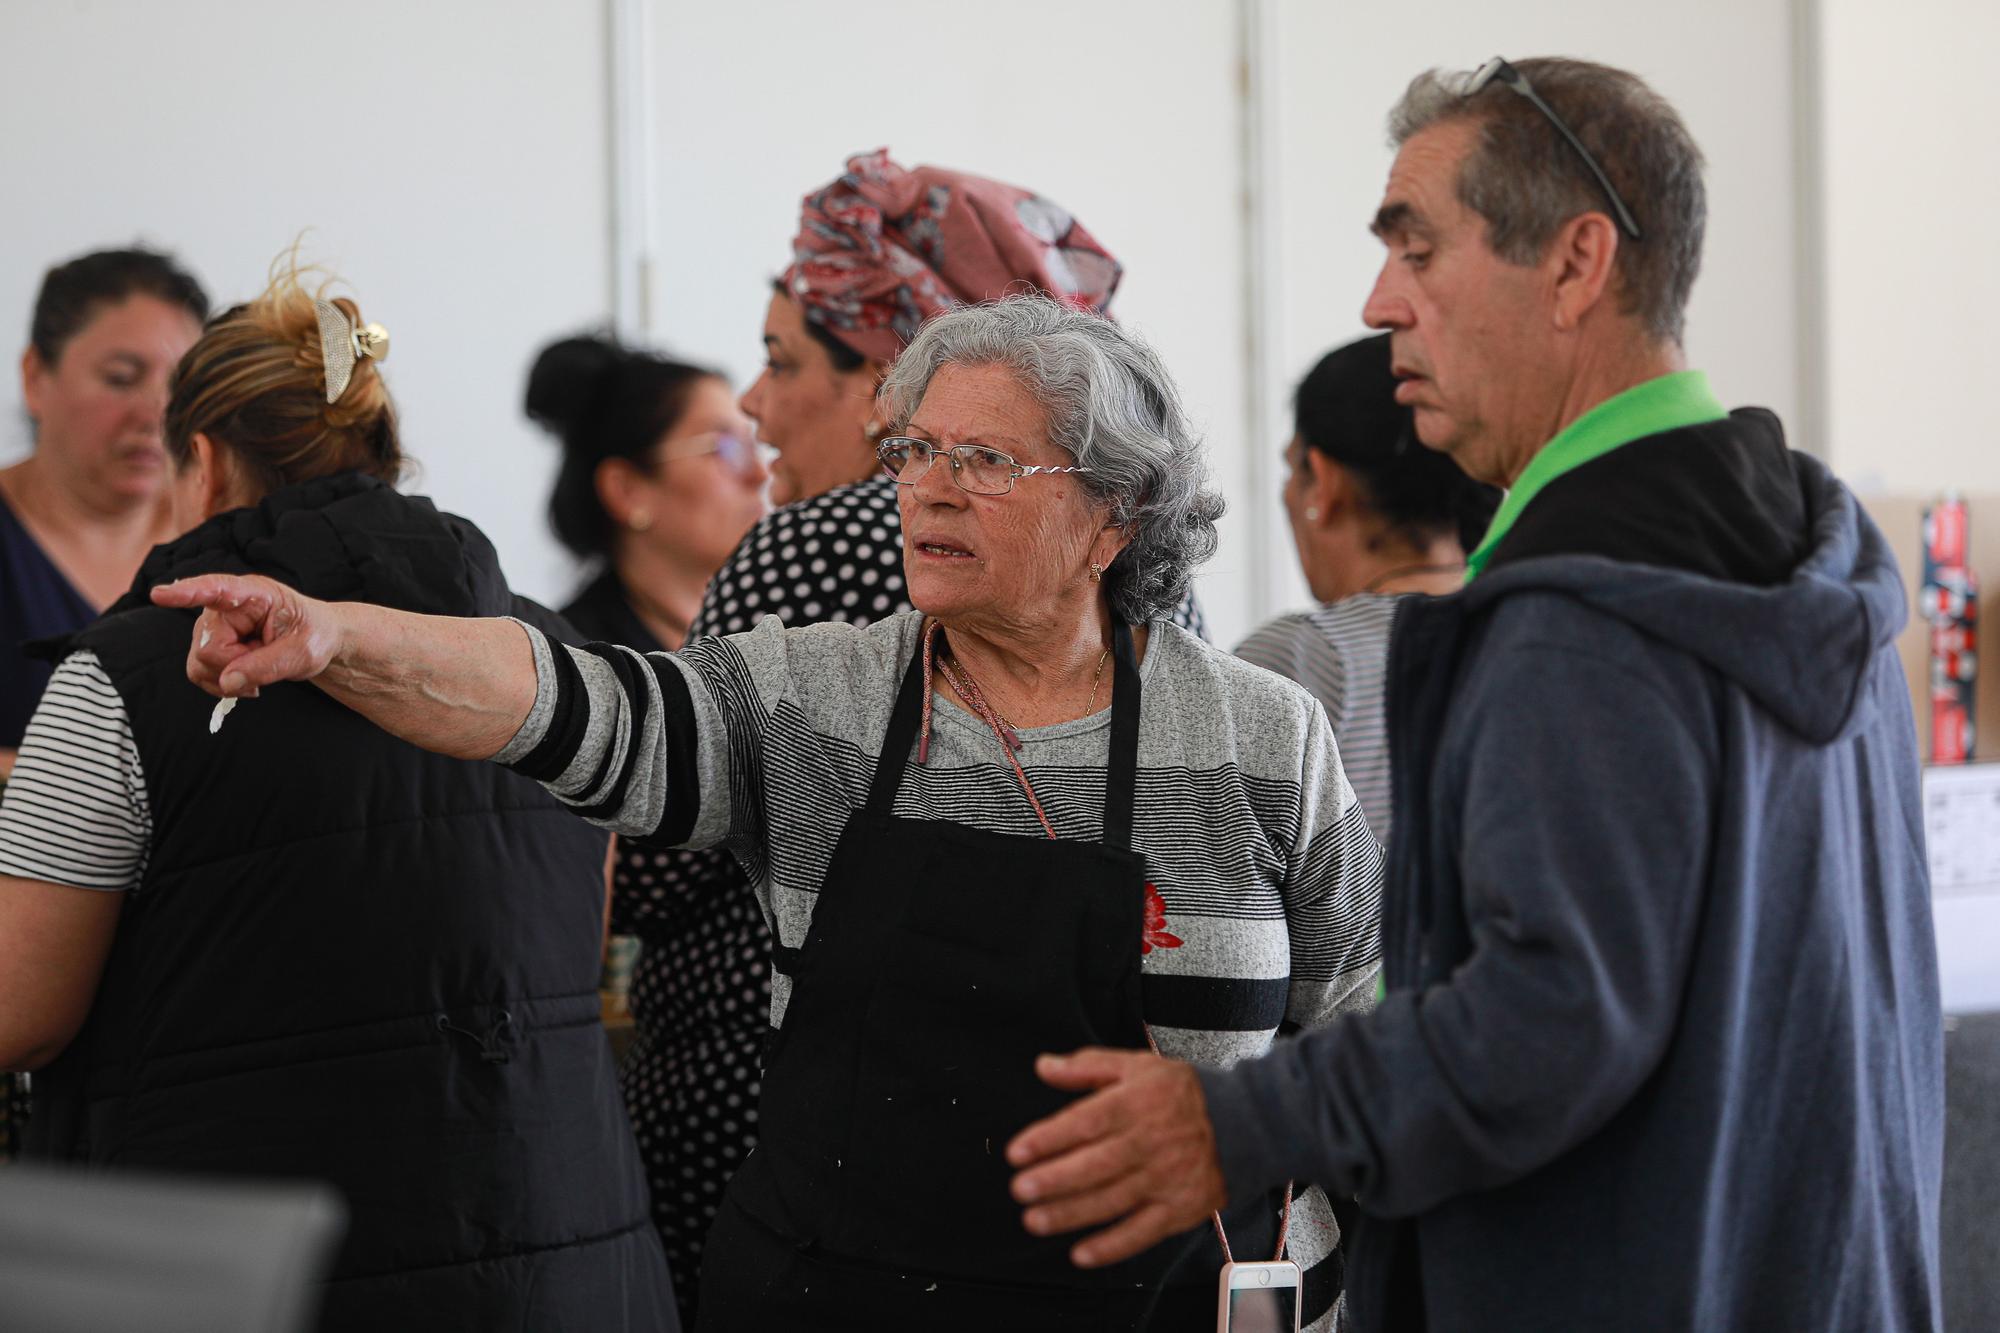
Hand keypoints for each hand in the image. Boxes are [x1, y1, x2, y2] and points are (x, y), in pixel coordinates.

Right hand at [151, 574, 342, 698]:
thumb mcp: (304, 652)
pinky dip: (222, 684)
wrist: (313, 640)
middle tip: (268, 659)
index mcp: (253, 593)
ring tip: (259, 667)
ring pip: (200, 664)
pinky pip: (198, 673)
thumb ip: (267, 665)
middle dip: (238, 666)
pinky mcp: (206, 645)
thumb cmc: (312, 635)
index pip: (216, 589)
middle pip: (209, 648)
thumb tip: (227, 683)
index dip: (187, 593)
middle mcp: (223, 606)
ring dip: (230, 677)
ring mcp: (211, 626)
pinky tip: (245, 678)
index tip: (160, 594)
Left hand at [1005, 1048, 1226, 1267]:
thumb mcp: (1136, 1066)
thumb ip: (1087, 1066)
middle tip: (1020, 1189)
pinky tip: (1081, 1254)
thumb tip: (1043, 1066)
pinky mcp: (1178, 1210)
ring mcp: (1164, 1179)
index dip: (1049, 1138)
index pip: (1085, 1122)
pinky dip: (1111, 1246)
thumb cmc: (1183, 1093)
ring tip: (1035, 1220)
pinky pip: (1142, 1232)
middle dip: (1054, 1179)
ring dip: (1071, 1214)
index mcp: (1135, 1104)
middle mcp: (1149, 1143)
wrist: (1246, 1123)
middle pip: (1095, 1164)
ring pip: (1112, 1200)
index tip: (1018, 1152)